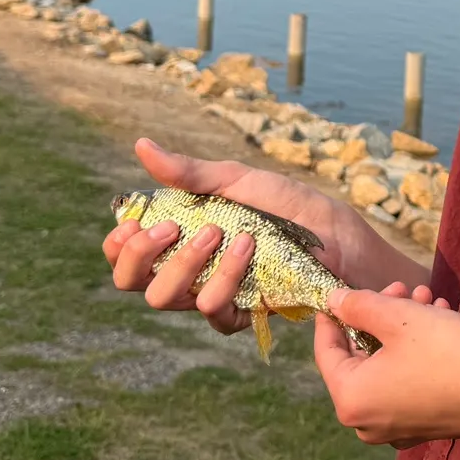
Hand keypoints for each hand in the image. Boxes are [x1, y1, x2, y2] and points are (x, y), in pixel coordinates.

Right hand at [102, 138, 428, 336]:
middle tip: (168, 228)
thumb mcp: (240, 180)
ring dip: (187, 264)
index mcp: (183, 237)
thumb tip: (140, 146)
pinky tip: (247, 250)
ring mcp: (215, 294)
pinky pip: (213, 312)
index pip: (129, 255)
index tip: (132, 224)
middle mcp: (192, 271)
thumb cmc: (292, 206)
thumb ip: (191, 173)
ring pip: (168, 300)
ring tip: (221, 231)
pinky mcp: (242, 313)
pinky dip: (224, 279)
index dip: (119, 246)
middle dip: (141, 257)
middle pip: (135, 284)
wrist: (339, 234)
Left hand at [314, 287, 459, 448]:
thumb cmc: (448, 351)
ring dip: (404, 327)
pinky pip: (407, 381)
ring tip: (429, 297)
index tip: (342, 287)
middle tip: (402, 286)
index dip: (333, 314)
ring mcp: (397, 428)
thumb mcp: (399, 318)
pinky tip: (442, 319)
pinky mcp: (424, 424)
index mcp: (351, 400)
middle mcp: (367, 423)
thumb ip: (358, 306)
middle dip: (381, 314)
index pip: (326, 350)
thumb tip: (333, 301)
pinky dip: (417, 350)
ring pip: (387, 364)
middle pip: (360, 356)